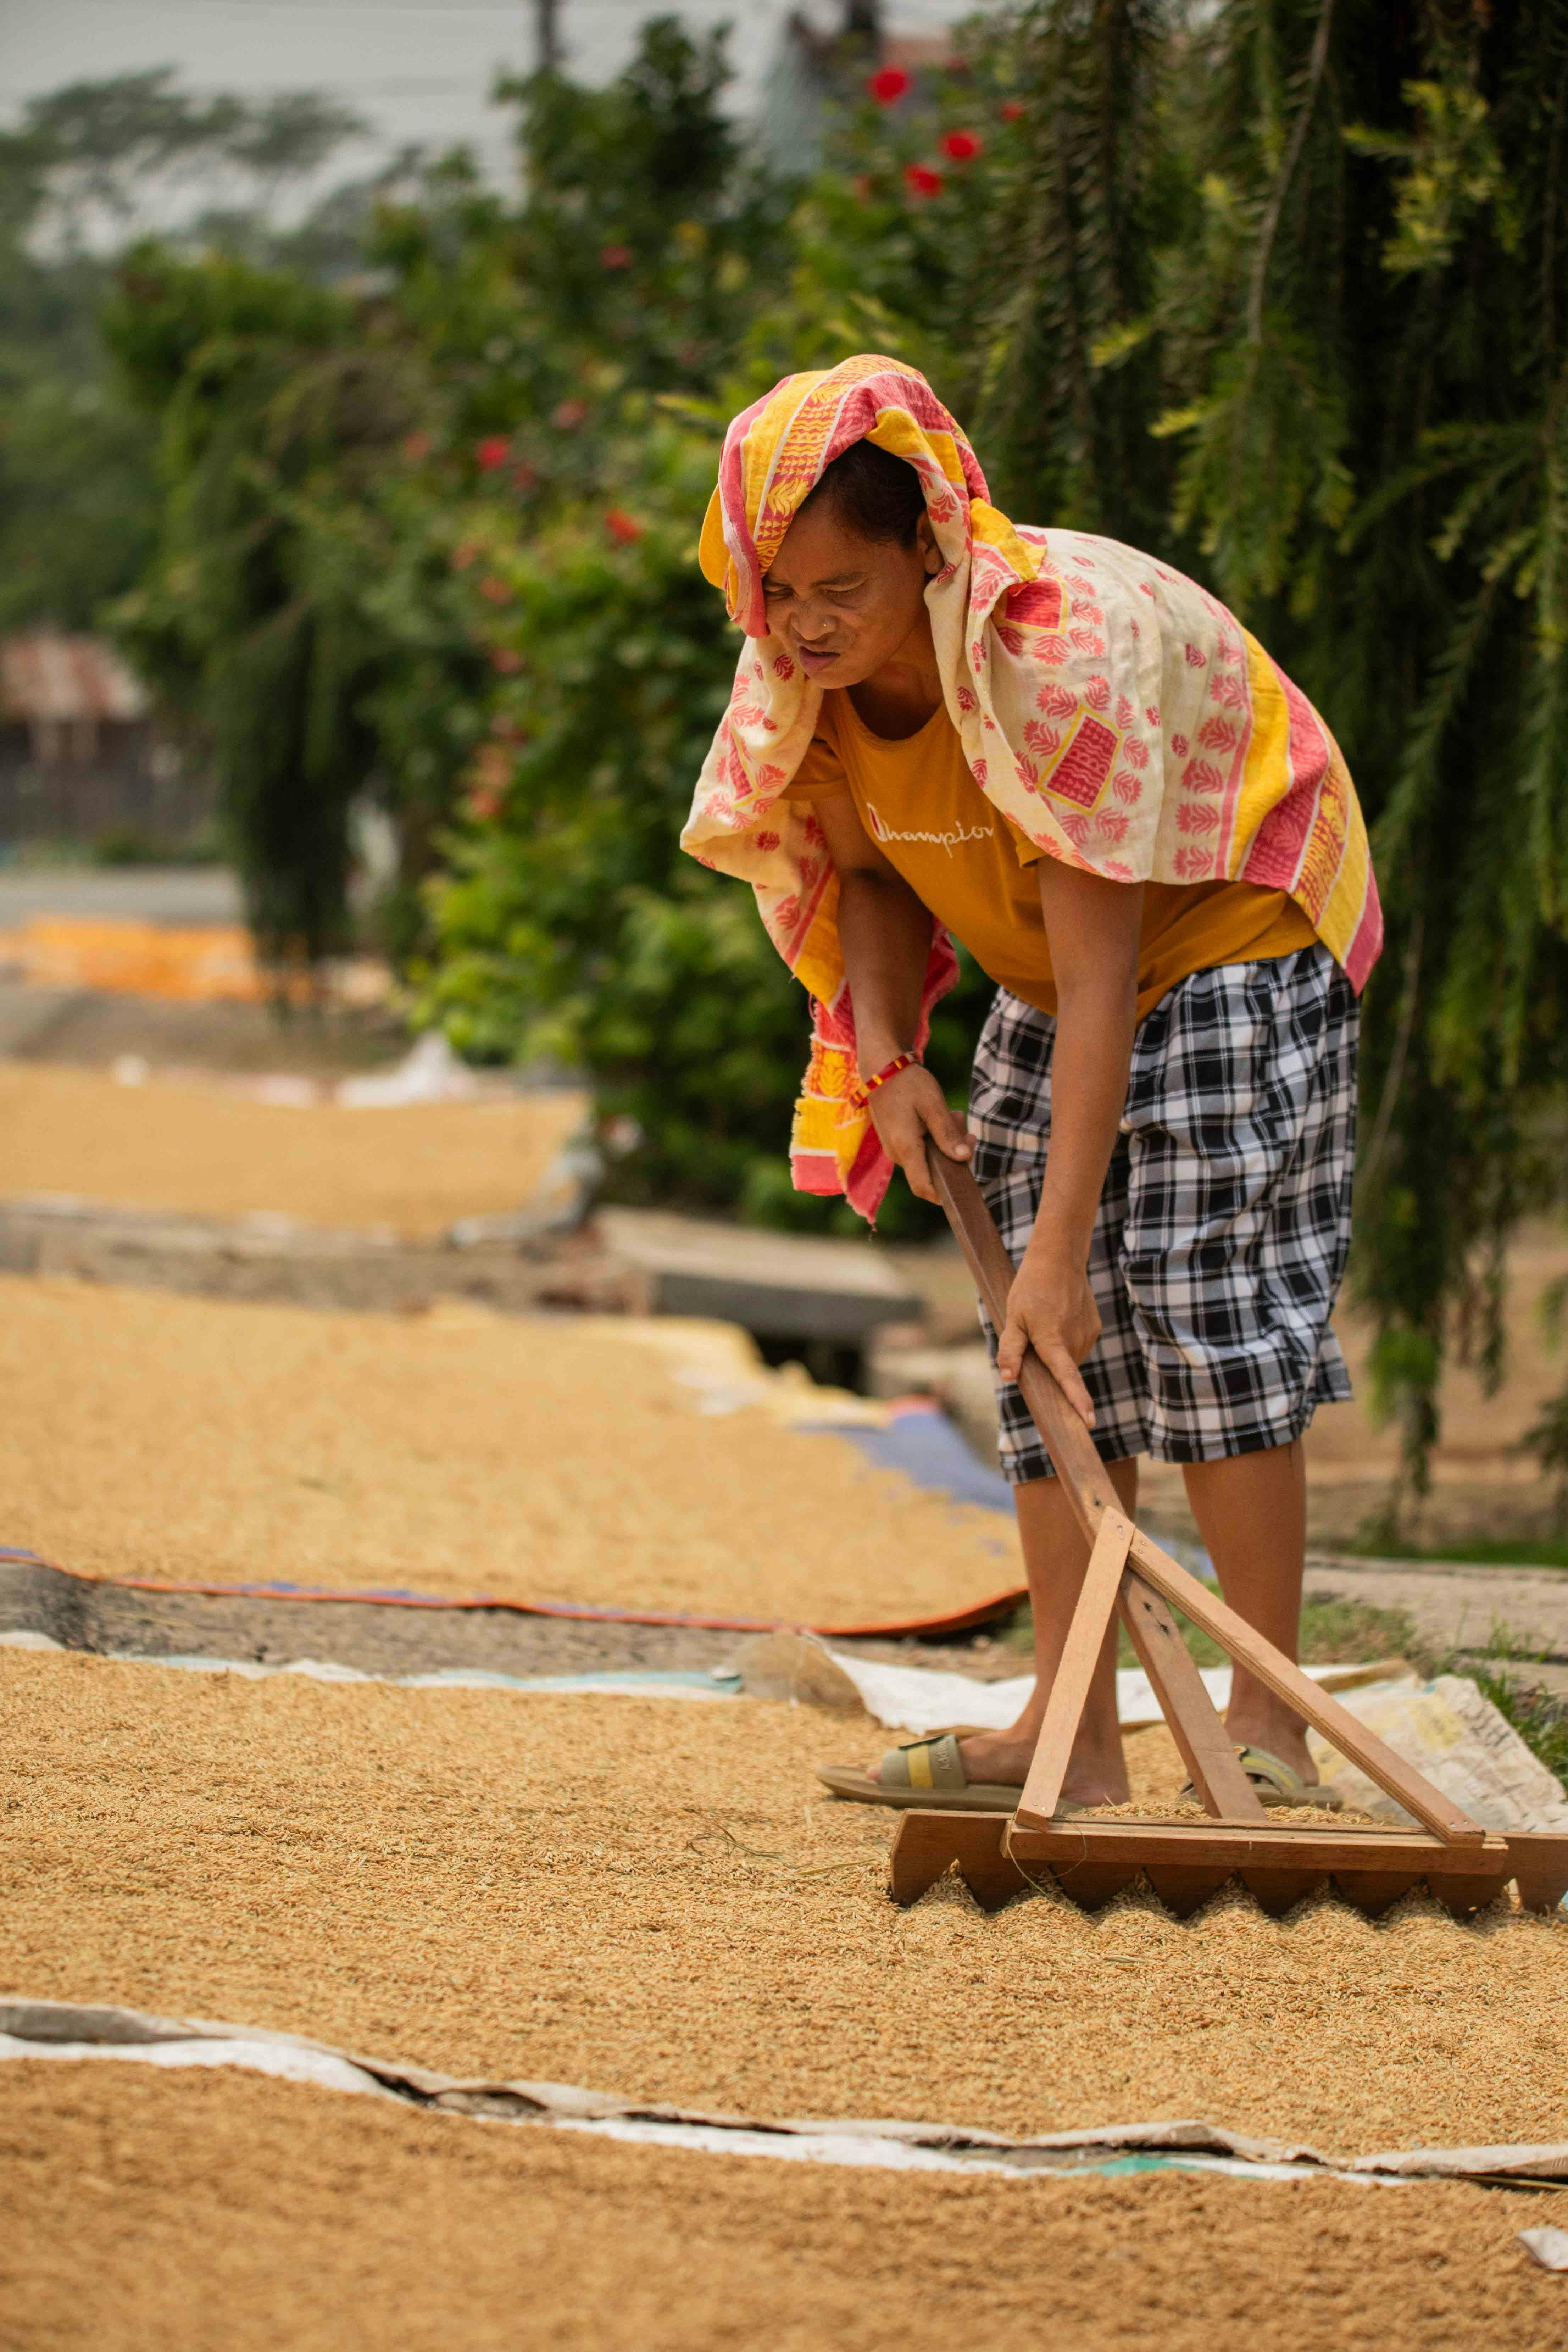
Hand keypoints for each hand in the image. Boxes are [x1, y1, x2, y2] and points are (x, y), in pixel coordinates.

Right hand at [865, 1064, 971, 1202]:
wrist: (881, 1068)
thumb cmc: (908, 1083)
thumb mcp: (933, 1105)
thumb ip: (948, 1134)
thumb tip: (964, 1158)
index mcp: (905, 1147)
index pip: (923, 1187)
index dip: (943, 1195)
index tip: (964, 1187)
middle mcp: (897, 1154)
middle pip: (932, 1171)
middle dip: (953, 1154)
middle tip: (965, 1127)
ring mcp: (894, 1148)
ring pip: (928, 1158)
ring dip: (945, 1142)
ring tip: (953, 1115)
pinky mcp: (894, 1141)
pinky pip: (920, 1149)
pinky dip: (934, 1137)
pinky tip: (939, 1116)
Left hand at [996, 1239, 1100, 1425]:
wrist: (1059, 1260)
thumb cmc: (1030, 1288)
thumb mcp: (1013, 1317)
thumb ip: (1011, 1349)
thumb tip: (1009, 1378)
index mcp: (1053, 1340)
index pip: (1067, 1377)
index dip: (1077, 1400)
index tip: (1088, 1420)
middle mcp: (1075, 1340)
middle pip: (1062, 1369)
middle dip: (1048, 1366)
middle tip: (1033, 1341)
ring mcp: (1088, 1334)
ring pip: (1070, 1357)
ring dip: (1058, 1352)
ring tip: (1046, 1324)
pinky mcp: (1095, 1327)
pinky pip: (1078, 1345)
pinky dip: (1067, 1341)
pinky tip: (1059, 1318)